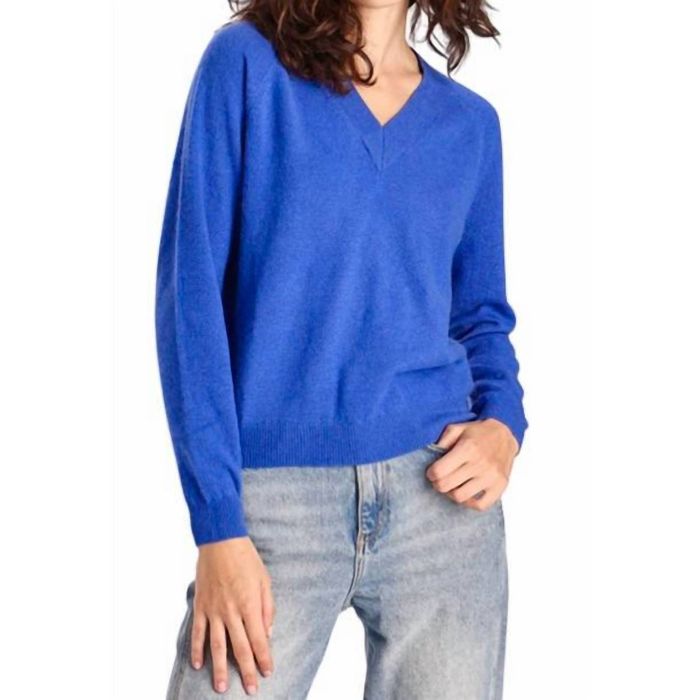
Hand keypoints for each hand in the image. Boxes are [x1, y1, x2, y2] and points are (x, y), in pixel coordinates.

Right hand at [192, 537, 275, 694]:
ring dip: (220, 668)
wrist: (221, 541)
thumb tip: (268, 632)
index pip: (259, 639)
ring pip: (216, 646)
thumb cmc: (247, 558)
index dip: (264, 657)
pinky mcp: (201, 606)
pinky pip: (198, 632)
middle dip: (246, 670)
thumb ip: (268, 608)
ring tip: (222, 687)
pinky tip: (198, 665)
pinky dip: (196, 650)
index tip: (268, 671)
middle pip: (239, 647)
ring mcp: (214, 610)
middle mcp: (232, 611)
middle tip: (251, 689)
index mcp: (250, 604)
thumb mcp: (265, 580)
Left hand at [425, 418, 518, 510]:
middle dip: (438, 483)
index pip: (439, 471)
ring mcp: (491, 477)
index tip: (432, 471)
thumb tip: (431, 455)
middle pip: (446, 485)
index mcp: (468, 448)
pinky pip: (480, 505)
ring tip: (452, 484)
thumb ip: (442, 440)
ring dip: (451, 493)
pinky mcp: (500, 486)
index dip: (431, 473)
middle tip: (439, 479)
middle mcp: (480, 464)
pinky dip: (470, 502)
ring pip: (460, 497)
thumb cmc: (478, 432)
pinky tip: (466, 492)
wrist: (505, 435)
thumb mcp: (457, 428)